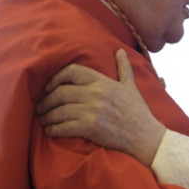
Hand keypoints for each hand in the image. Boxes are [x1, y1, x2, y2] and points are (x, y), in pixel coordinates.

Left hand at [36, 49, 165, 165]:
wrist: (146, 136)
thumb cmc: (138, 112)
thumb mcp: (131, 87)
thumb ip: (124, 68)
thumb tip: (120, 51)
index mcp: (103, 82)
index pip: (72, 71)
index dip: (55, 78)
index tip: (50, 88)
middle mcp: (96, 93)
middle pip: (60, 92)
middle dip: (46, 101)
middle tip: (41, 107)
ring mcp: (93, 111)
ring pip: (59, 110)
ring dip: (47, 117)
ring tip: (44, 120)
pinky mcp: (91, 128)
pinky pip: (64, 126)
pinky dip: (54, 129)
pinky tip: (51, 131)